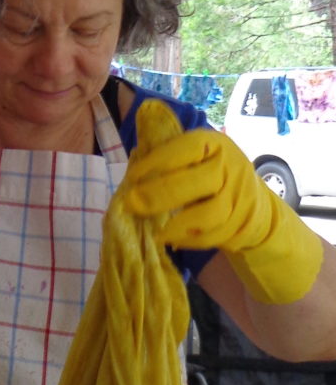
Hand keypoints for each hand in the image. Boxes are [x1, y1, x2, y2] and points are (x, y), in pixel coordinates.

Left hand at [123, 125, 321, 303]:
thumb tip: (132, 159)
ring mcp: (240, 197)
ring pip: (211, 214)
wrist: (252, 202)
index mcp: (214, 144)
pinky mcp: (242, 224)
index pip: (187, 148)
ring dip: (178, 225)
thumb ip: (166, 154)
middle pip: (201, 181)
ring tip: (154, 231)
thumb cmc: (206, 173)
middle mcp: (231, 167)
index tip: (132, 175)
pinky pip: (215, 235)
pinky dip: (190, 240)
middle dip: (162, 193)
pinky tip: (170, 239)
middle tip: (132, 203)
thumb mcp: (192, 155)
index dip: (159, 161)